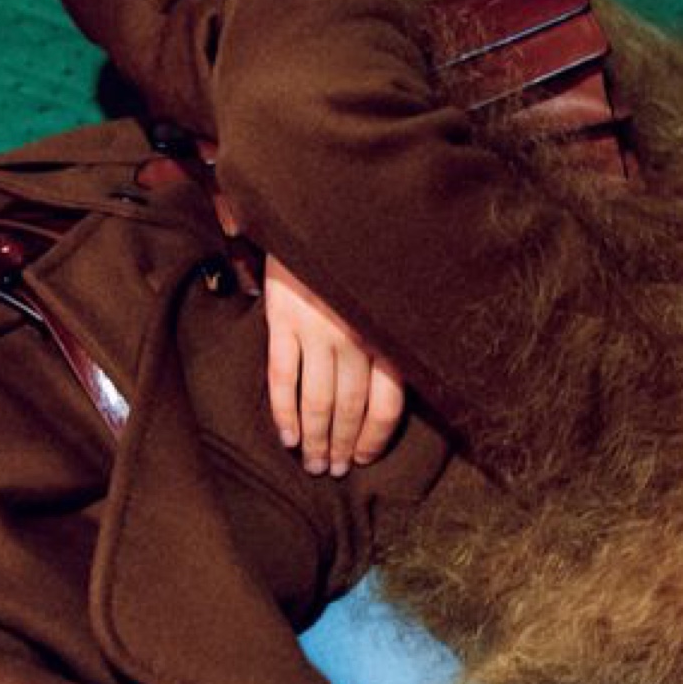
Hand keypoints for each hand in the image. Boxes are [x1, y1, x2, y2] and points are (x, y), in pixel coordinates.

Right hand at [263, 255, 404, 475]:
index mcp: (387, 335)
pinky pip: (282, 378)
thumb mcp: (389, 297)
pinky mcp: (282, 321)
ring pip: (318, 401)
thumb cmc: (365, 261)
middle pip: (351, 409)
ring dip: (316, 439)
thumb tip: (400, 386)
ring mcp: (317, 331)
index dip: (376, 437)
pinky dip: (284, 413)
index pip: (387, 404)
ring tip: (314, 465)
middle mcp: (355, 338)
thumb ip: (392, 337)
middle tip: (334, 471)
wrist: (318, 212)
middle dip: (343, 445)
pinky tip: (288, 438)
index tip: (366, 458)